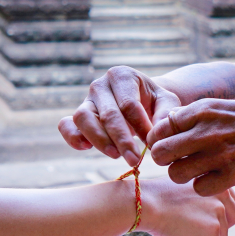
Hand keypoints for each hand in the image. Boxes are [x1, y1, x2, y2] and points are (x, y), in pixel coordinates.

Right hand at [60, 66, 180, 165]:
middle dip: (121, 140)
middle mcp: (100, 85)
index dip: (140, 126)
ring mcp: (86, 99)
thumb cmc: (155, 101)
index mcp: (122, 76)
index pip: (129, 104)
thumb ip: (166, 114)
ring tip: (115, 155)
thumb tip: (156, 135)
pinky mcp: (78, 115)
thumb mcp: (167, 102)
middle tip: (134, 159)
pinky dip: (72, 137)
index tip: (151, 144)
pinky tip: (85, 148)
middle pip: (108, 114)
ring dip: (99, 140)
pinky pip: (67, 125)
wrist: (142, 101)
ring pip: (83, 118)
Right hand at [138, 175, 234, 235]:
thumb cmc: (157, 196)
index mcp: (217, 182)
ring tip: (181, 234)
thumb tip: (209, 215)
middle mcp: (223, 195)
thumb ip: (203, 196)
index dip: (213, 214)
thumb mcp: (186, 187)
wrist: (144, 203)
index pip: (230, 204)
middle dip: (213, 228)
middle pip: (230, 221)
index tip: (196, 217)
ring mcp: (220, 212)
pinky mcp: (214, 229)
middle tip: (190, 228)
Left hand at [148, 97, 234, 194]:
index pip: (158, 130)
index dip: (157, 140)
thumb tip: (162, 125)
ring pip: (176, 174)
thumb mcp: (214, 106)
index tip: (166, 143)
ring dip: (181, 174)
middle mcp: (208, 132)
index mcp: (200, 111)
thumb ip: (186, 116)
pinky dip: (202, 185)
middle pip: (161, 154)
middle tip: (174, 159)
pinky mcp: (234, 174)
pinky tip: (211, 177)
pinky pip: (200, 188)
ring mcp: (221, 155)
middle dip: (163, 159)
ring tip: (193, 168)